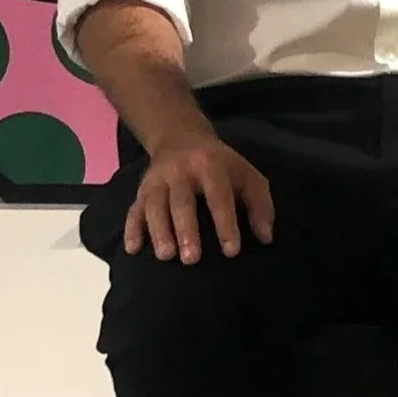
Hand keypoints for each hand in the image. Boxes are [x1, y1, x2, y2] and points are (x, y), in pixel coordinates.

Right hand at [123, 130, 273, 262]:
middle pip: (181, 201)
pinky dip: (132, 229)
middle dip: (186, 230)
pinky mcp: (141, 190)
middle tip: (192, 259)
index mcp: (211, 166)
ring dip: (158, 231)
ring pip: (154, 205)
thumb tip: (266, 238)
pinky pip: (133, 209)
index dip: (225, 223)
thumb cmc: (221, 165)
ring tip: (166, 256)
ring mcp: (157, 180)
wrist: (181, 137)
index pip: (218, 196)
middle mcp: (181, 171)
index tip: (232, 251)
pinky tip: (133, 249)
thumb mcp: (247, 175)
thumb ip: (259, 205)